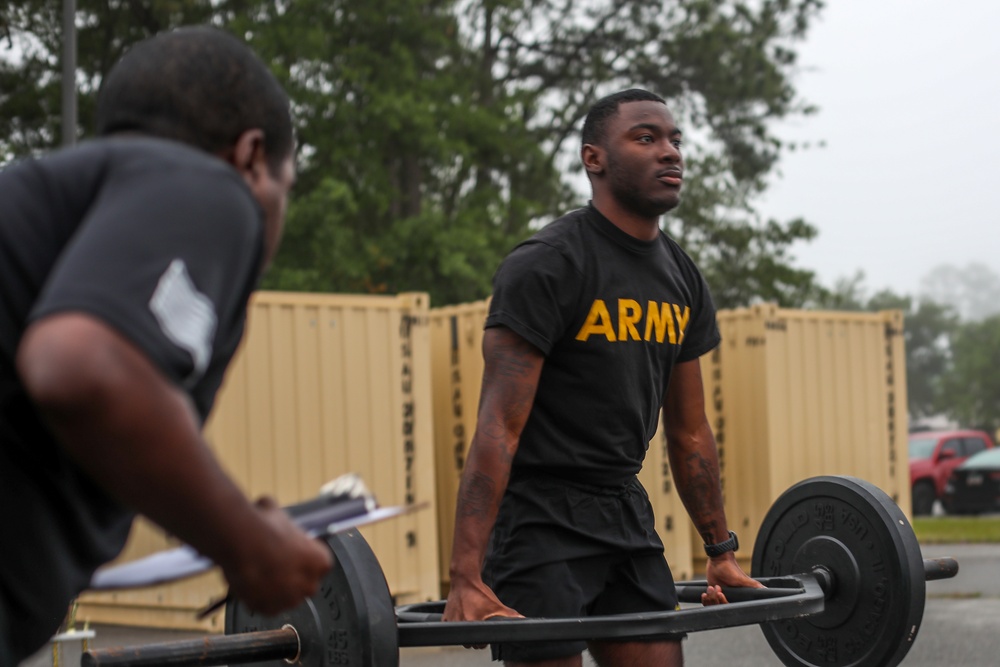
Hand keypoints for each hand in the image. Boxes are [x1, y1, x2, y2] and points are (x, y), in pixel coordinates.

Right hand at [221, 496, 333, 614]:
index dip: (304, 559)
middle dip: (293, 578)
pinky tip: (250, 583)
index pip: (320, 565)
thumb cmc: (264, 526)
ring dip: (276, 589)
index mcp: (320, 561)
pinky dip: (259, 598)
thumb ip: (282, 522)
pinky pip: (266, 606)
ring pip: (285, 598)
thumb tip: (270, 512)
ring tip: (259, 573)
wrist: (240, 542)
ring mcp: (288, 600)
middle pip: (305, 584)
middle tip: (276, 565)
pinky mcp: (268, 610)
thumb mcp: (279, 514)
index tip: (293, 554)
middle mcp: (309, 584)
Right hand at [442, 576, 522, 648]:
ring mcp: (451, 621)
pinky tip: (462, 617)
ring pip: (460, 637)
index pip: (478, 644)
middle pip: (468, 643)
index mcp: (472, 623)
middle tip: (479, 627)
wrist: (465, 579)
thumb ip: (510, 614)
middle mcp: (460, 623)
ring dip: (466, 634)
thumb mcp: (496, 604)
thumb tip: (523, 620)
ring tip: (471, 622)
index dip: (484, 641)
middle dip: (475, 639)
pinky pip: (451, 628)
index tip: (485, 632)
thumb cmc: (480, 592)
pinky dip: (457, 626)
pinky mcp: (445, 617)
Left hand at [701, 552, 763, 605]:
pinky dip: (706, 598)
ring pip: (712, 605)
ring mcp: (719, 597)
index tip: (722, 594)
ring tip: (713, 586)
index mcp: (736, 598)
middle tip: (718, 588)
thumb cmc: (731, 569)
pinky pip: (707, 602)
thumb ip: (754, 586)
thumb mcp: (742, 579)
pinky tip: (707, 591)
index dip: (724, 603)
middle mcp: (728, 599)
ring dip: (710, 597)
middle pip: (720, 608)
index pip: (730, 609)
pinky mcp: (712, 593)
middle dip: (716, 599)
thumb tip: (766, 590)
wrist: (718, 561)